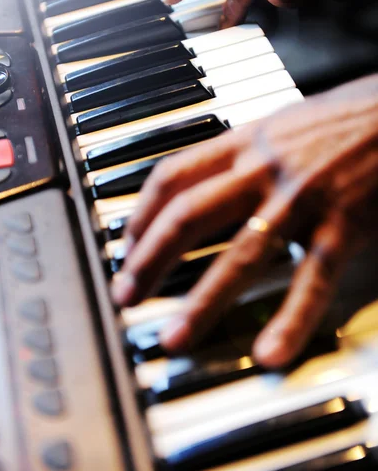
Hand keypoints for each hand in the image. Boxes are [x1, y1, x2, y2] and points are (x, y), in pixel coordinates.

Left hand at [112, 75, 377, 367]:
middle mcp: (263, 169)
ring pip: (240, 254)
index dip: (140, 214)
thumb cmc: (345, 117)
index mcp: (246, 142)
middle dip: (149, 260)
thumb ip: (244, 153)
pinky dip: (290, 320)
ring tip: (173, 337)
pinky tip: (268, 352)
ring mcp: (301, 198)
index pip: (172, 176)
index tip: (127, 244)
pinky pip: (311, 280)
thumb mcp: (282, 123)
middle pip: (188, 216)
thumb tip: (210, 182)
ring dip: (201, 301)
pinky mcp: (342, 225)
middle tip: (124, 295)